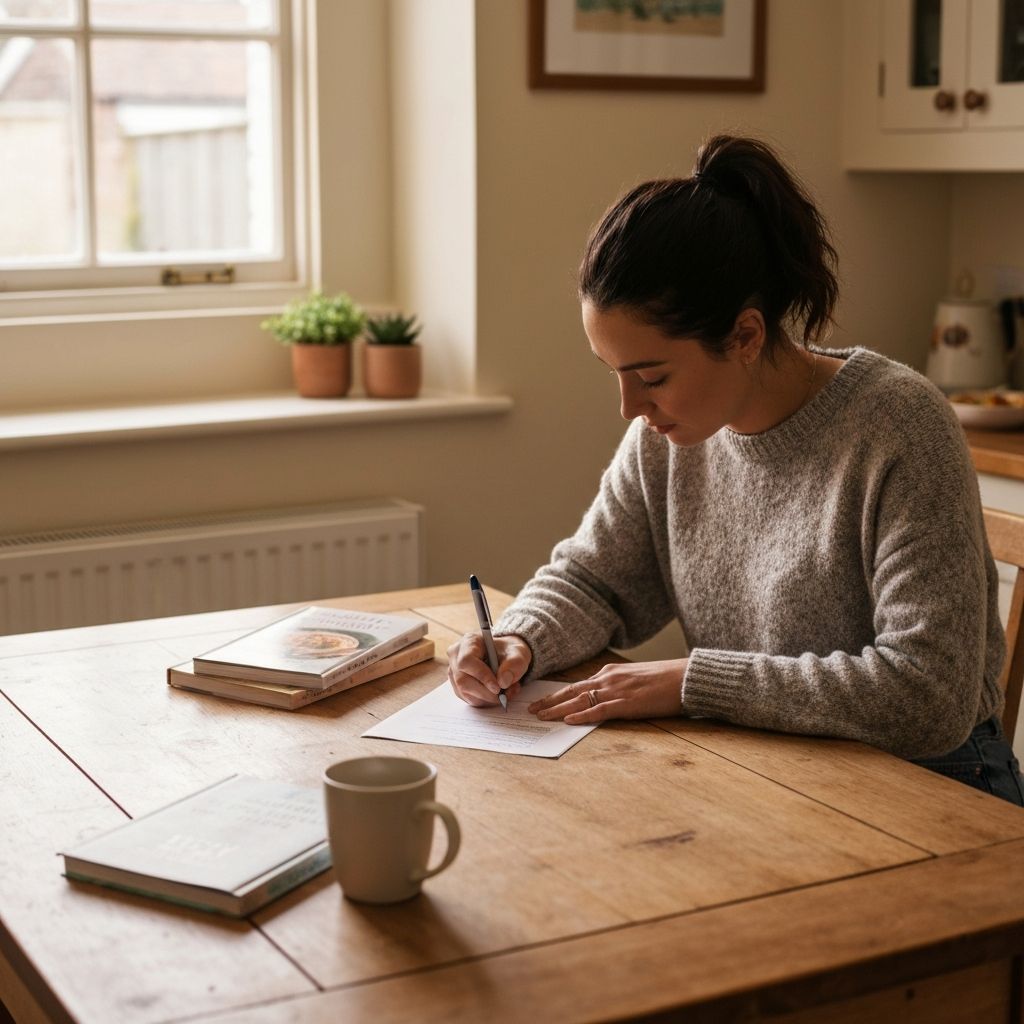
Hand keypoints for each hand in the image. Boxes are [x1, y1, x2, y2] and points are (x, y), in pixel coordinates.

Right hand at [447, 633, 532, 707]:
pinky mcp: (458, 686)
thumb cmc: (509, 651)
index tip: (498, 687)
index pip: (466, 661)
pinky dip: (485, 701)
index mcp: (469, 642)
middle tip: (504, 695)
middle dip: (486, 692)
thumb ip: (514, 664)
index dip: (481, 676)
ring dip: (487, 698)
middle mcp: (456, 656)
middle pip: (463, 680)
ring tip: (506, 692)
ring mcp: (455, 672)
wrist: (506, 656)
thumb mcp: (518, 652)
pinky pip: (468, 699)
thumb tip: (503, 681)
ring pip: (465, 692)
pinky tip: (497, 694)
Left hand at [528, 659, 686, 723]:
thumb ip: (618, 685)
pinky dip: (582, 716)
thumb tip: (604, 697)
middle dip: (549, 700)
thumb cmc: (666, 679)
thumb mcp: (636, 678)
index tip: (542, 700)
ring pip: (579, 701)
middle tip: (530, 709)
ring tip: (540, 716)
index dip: (558, 693)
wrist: (686, 677)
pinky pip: (599, 710)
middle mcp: (608, 678)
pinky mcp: (627, 704)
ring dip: (557, 709)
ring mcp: (616, 690)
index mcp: (611, 672)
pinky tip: (568, 721)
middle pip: (571, 691)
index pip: (577, 684)